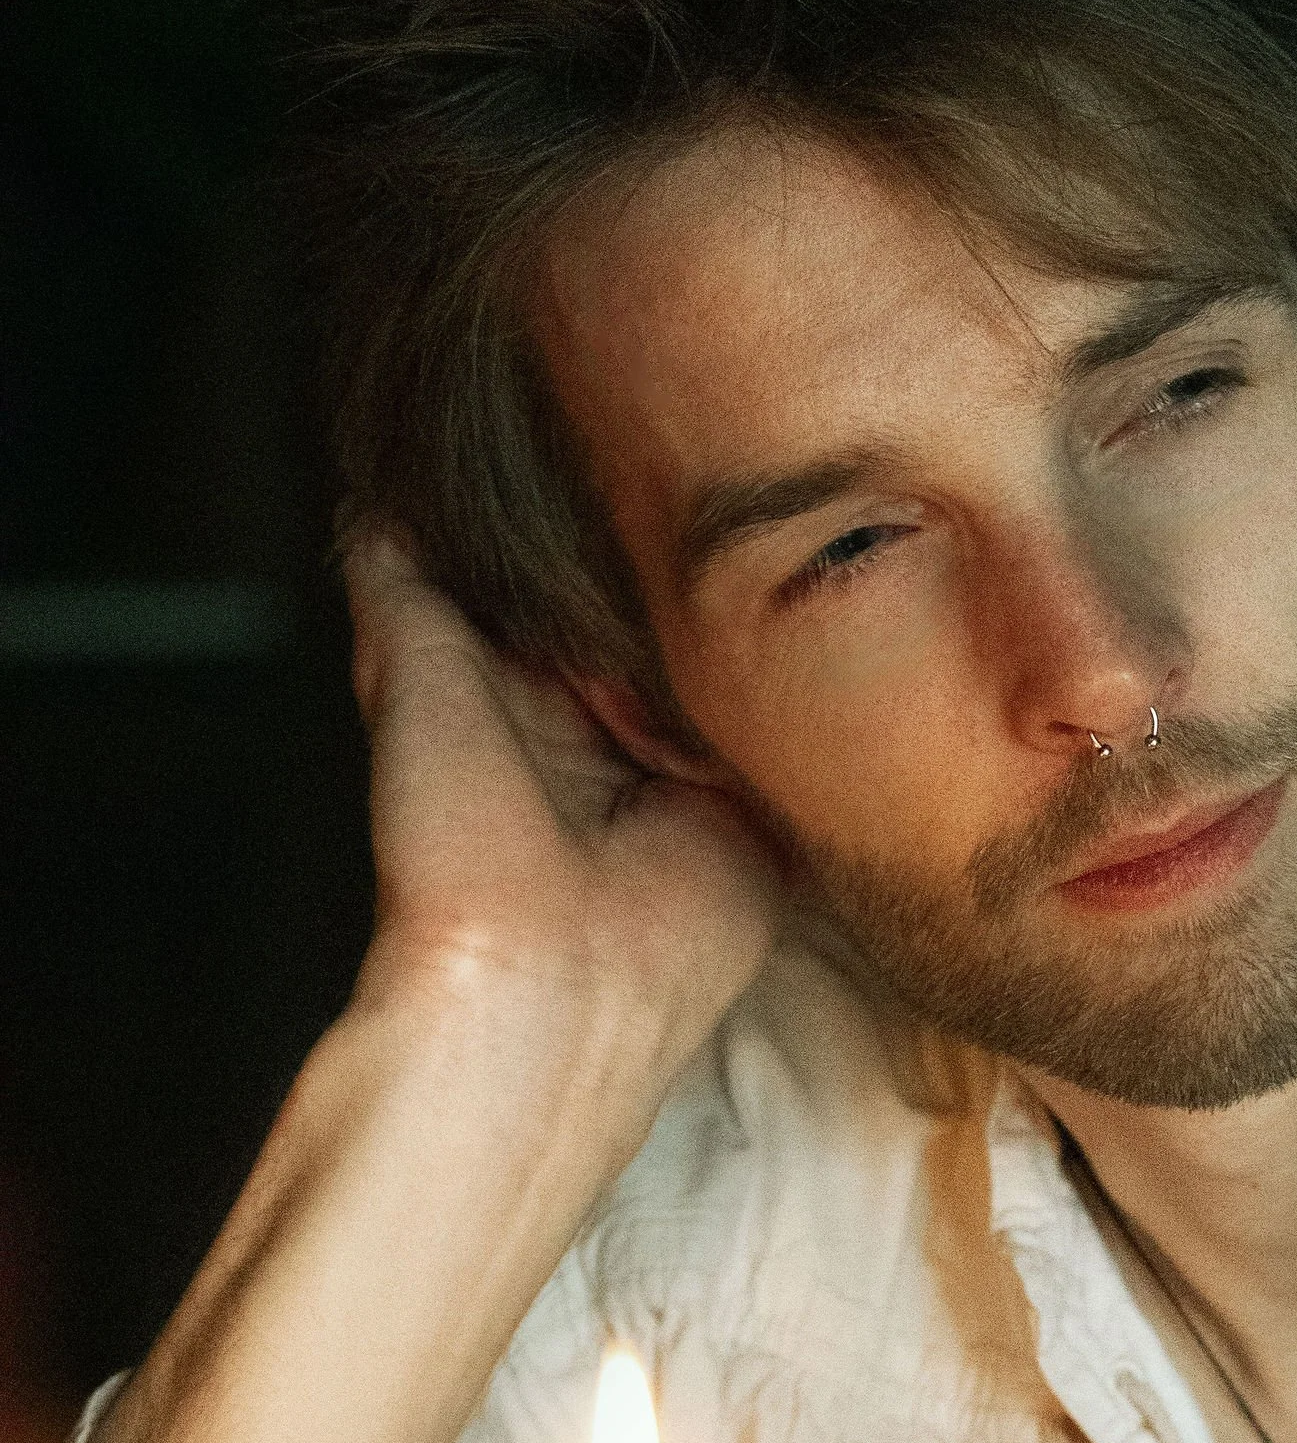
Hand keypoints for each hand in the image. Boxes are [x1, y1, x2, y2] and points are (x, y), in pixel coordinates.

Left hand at [346, 531, 785, 1075]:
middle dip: (657, 569)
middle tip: (676, 512)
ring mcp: (684, 765)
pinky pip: (777, 718)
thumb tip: (374, 498)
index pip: (553, 583)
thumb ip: (399, 586)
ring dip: (716, 621)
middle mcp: (602, 729)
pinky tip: (774, 638)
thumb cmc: (458, 844)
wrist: (551, 977)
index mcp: (515, 699)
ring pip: (714, 653)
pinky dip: (775, 682)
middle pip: (644, 611)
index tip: (602, 465)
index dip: (572, 525)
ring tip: (724, 574)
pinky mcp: (753, 806)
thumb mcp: (408, 678)